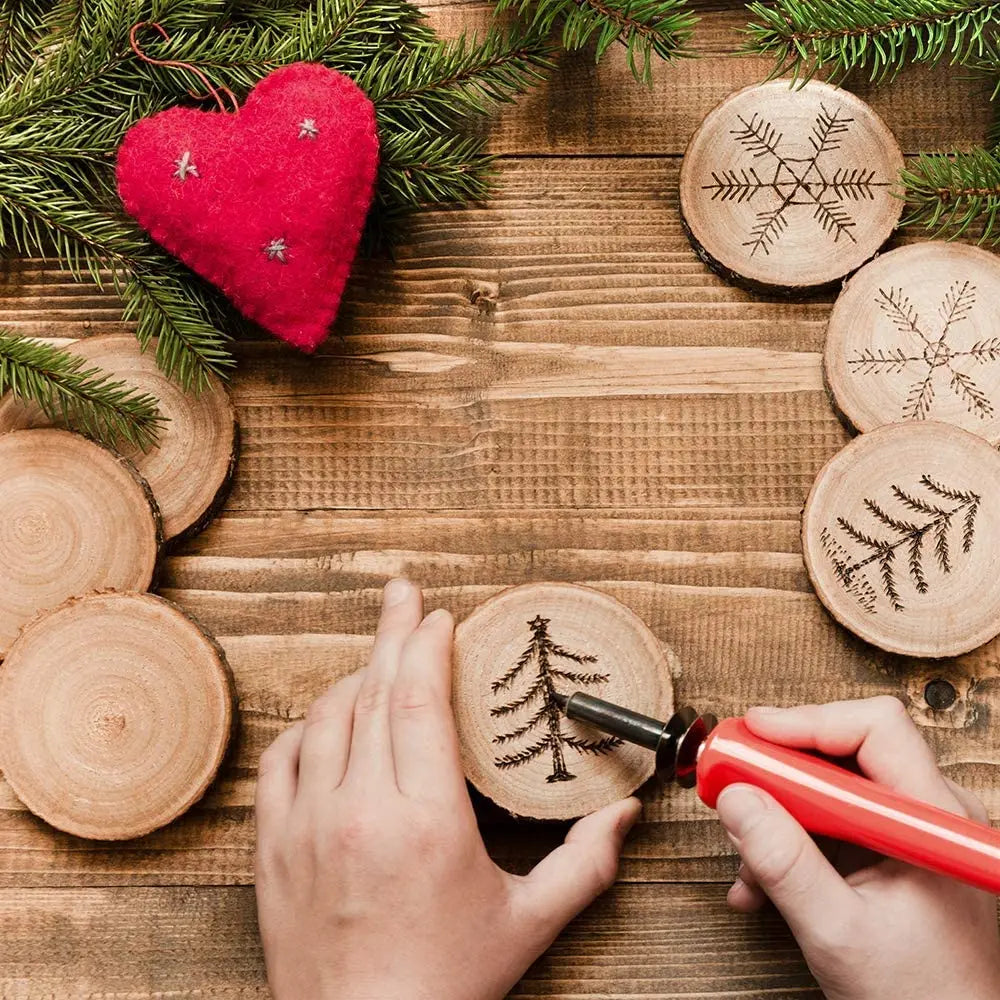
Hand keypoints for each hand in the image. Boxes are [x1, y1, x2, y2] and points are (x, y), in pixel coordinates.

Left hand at [254, 579, 640, 999]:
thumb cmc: (445, 985)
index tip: (441, 616)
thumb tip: (625, 815)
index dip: (429, 646)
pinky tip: (330, 720)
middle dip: (393, 631)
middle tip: (404, 591)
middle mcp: (360, 810)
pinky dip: (307, 728)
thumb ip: (584, 865)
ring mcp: (307, 825)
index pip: (420, 701)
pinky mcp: (273, 847)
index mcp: (426, 821)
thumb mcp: (528, 925)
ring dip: (355, 677)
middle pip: (375, 691)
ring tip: (382, 656)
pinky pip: (281, 762)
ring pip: (325, 718)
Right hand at [716, 697, 999, 999]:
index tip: (754, 733)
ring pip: (829, 787)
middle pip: (844, 751)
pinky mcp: (892, 849)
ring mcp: (911, 830)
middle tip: (732, 778)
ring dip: (779, 816)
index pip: (875, 729)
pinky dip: (793, 840)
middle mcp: (930, 813)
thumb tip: (737, 797)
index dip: (808, 722)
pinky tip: (764, 879)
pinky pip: (832, 821)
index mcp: (934, 819)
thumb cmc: (921, 998)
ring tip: (749, 860)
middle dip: (780, 772)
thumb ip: (784, 862)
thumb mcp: (836, 931)